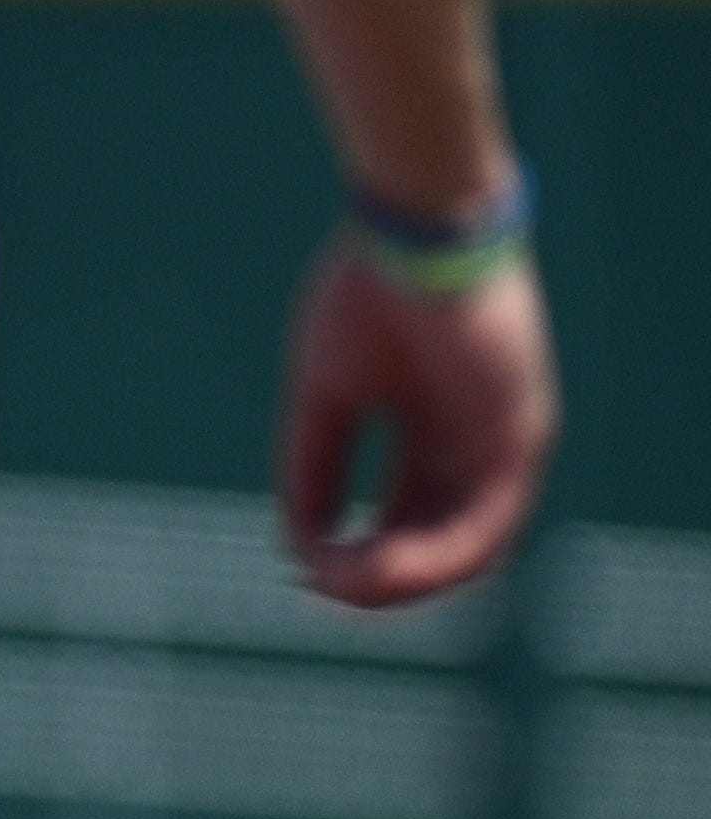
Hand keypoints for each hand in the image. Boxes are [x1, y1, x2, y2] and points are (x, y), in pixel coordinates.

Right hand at [275, 237, 554, 605]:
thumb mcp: (325, 397)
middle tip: (319, 585)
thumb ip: (312, 468)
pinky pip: (489, 520)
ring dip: (405, 580)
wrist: (411, 233)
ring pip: (469, 548)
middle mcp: (475, 449)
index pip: (406, 522)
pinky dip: (437, 554)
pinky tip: (381, 563)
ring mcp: (504, 445)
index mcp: (433, 435)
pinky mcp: (521, 436)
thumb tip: (296, 546)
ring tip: (343, 582)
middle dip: (377, 579)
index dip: (355, 556)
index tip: (302, 570)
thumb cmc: (367, 295)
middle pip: (437, 544)